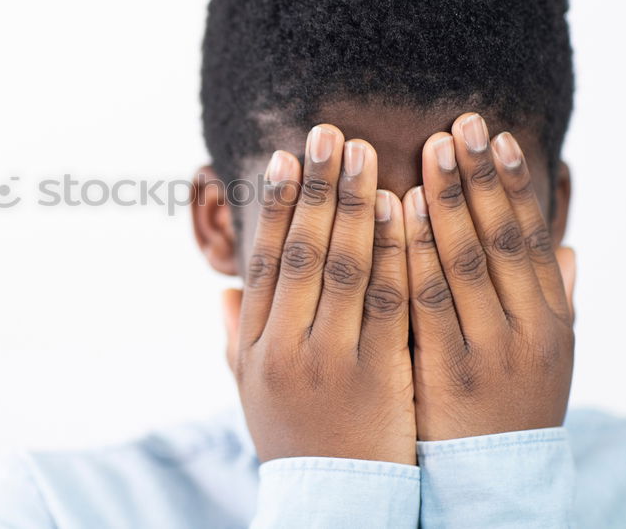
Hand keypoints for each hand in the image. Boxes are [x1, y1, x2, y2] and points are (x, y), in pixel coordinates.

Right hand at [223, 125, 415, 463]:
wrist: (336, 501)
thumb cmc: (293, 440)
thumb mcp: (251, 393)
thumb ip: (236, 340)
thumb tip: (223, 292)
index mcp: (255, 346)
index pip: (263, 261)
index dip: (273, 206)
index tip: (284, 158)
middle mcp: (285, 346)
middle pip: (300, 251)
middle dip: (315, 188)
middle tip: (329, 134)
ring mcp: (331, 359)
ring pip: (342, 267)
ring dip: (354, 205)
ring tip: (365, 154)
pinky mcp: (378, 372)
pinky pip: (388, 301)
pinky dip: (394, 251)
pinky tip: (403, 210)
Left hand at [403, 113, 575, 440]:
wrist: (493, 481)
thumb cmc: (511, 405)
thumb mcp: (545, 354)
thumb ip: (552, 299)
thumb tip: (563, 247)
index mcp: (550, 318)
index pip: (529, 238)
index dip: (512, 185)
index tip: (494, 136)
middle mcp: (526, 330)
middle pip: (501, 240)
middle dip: (480, 177)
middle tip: (459, 121)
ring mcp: (486, 351)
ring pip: (466, 262)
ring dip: (450, 200)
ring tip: (431, 149)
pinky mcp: (446, 372)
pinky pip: (425, 300)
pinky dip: (415, 251)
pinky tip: (402, 210)